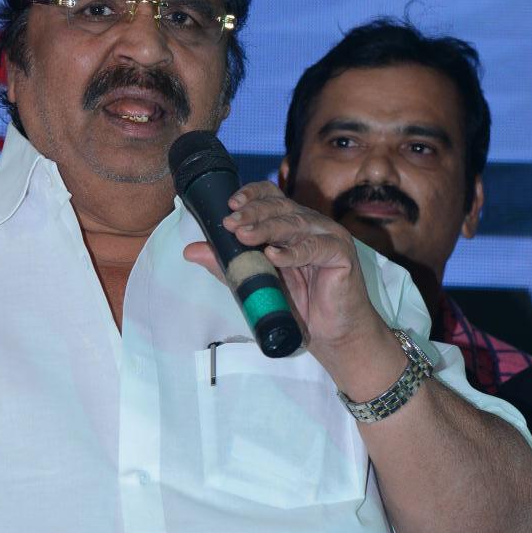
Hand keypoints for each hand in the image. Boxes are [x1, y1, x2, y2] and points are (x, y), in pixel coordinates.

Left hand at [183, 180, 387, 358]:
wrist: (335, 336)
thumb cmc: (301, 307)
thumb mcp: (258, 283)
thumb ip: (229, 264)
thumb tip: (190, 250)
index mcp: (292, 225)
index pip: (272, 198)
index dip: (252, 195)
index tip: (230, 204)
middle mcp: (311, 225)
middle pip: (281, 207)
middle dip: (253, 213)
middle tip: (229, 223)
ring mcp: (328, 236)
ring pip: (295, 223)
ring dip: (267, 228)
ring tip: (243, 236)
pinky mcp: (341, 254)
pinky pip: (315, 248)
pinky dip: (293, 252)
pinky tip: (274, 255)